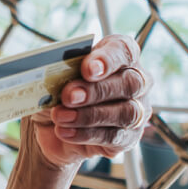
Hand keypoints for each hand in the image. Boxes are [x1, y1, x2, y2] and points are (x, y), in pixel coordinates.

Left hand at [31, 35, 149, 170]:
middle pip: (130, 83)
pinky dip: (86, 134)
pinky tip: (65, 131)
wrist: (50, 125)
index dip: (108, 60)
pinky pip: (114, 137)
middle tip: (68, 97)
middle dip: (96, 91)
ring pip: (126, 113)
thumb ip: (59, 71)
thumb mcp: (52, 77)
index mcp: (119, 55)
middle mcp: (136, 81)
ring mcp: (137, 111)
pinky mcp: (129, 138)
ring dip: (90, 116)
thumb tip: (54, 74)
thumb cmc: (57, 91)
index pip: (124, 50)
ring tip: (60, 117)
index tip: (87, 69)